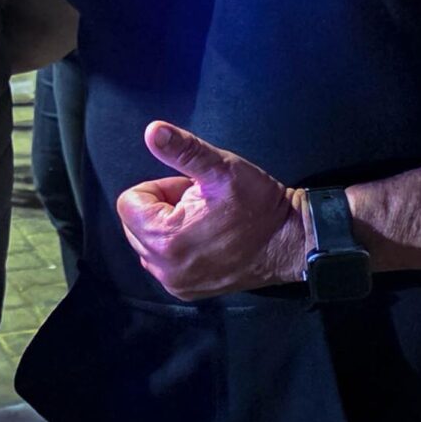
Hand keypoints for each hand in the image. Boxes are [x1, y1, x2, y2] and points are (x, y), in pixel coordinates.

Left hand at [116, 120, 307, 298]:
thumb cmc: (258, 205)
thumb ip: (183, 149)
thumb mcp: (221, 169)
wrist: (290, 241)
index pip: (130, 202)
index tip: (192, 191)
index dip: (161, 188)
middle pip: (136, 223)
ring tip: (206, 221)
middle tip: (201, 205)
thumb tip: (152, 131)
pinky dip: (177, 246)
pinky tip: (207, 239)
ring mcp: (175, 282)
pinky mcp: (186, 290)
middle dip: (163, 208)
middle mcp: (163, 268)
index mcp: (165, 239)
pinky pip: (163, 261)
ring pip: (148, 242)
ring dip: (169, 227)